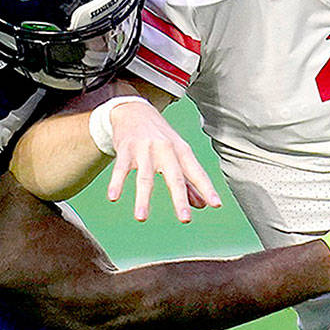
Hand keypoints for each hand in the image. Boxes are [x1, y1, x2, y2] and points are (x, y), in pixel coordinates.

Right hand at [107, 100, 221, 222]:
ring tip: (141, 218)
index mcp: (182, 151)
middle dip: (180, 199)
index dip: (207, 189)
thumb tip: (201, 205)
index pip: (197, 173)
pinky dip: (117, 183)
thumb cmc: (160, 137)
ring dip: (143, 198)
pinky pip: (120, 169)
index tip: (216, 205)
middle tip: (185, 219)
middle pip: (174, 177)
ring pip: (145, 177)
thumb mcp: (177, 153)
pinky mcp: (126, 149)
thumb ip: (188, 181)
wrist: (134, 110)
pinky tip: (113, 197)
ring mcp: (145, 149)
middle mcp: (166, 149)